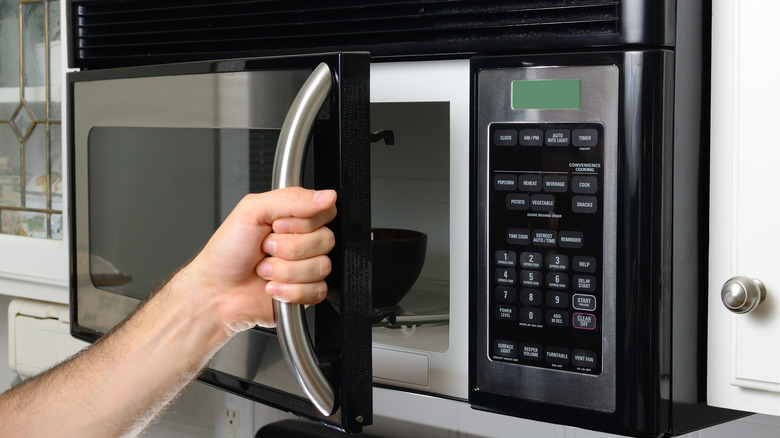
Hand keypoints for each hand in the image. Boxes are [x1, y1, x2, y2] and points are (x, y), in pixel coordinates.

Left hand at [182, 187, 336, 334]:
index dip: (301, 222)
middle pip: (325, 240)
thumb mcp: (252, 210)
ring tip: (264, 270)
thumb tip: (327, 196)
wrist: (215, 291)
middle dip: (288, 248)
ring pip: (321, 266)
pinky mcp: (306, 293)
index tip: (276, 226)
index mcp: (294, 218)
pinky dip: (289, 291)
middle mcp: (303, 242)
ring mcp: (306, 268)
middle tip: (265, 249)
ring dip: (284, 271)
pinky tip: (272, 287)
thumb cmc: (227, 252)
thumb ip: (291, 198)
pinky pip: (317, 290)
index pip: (325, 212)